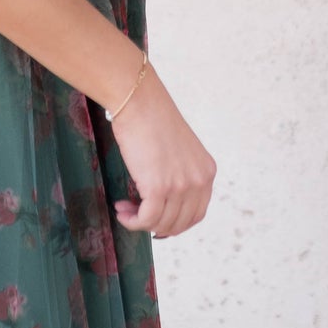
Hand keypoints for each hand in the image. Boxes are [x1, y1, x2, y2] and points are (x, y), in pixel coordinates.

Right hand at [107, 66, 215, 237]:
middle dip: (155, 226)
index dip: (174, 223)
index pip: (196, 214)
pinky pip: (147, 219)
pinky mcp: (159, 188)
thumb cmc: (151, 119)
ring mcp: (181, 186)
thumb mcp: (177, 150)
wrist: (139, 102)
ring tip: (123, 208)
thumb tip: (161, 202)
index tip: (154, 218)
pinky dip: (132, 221)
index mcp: (207, 171)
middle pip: (180, 223)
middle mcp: (199, 181)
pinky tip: (121, 210)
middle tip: (134, 214)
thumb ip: (178, 175)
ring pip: (162, 224)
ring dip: (140, 222)